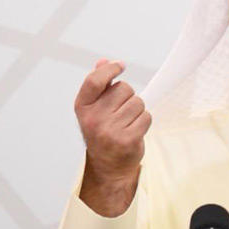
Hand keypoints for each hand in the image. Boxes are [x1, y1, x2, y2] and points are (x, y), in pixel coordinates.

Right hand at [74, 59, 151, 215]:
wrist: (108, 167)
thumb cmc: (103, 134)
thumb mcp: (95, 109)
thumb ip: (99, 85)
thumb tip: (104, 61)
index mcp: (82, 108)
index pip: (94, 80)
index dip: (109, 69)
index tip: (120, 65)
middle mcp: (93, 119)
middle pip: (124, 89)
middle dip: (128, 97)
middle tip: (121, 113)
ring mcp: (110, 131)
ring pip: (138, 103)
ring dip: (138, 110)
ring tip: (128, 123)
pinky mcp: (128, 140)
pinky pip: (146, 117)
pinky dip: (144, 121)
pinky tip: (135, 130)